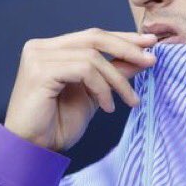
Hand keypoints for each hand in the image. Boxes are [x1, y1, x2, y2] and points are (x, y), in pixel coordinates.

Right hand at [3, 28, 157, 151]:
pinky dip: (102, 88)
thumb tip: (143, 58)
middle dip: (127, 48)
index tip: (150, 42)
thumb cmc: (57, 124)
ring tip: (129, 100)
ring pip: (93, 56)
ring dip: (117, 80)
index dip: (123, 37)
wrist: (33, 149)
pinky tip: (107, 107)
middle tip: (151, 60)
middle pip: (94, 37)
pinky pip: (84, 70)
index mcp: (51, 49)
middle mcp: (41, 47)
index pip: (93, 36)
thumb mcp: (95, 95)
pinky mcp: (40, 70)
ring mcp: (38, 56)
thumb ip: (113, 74)